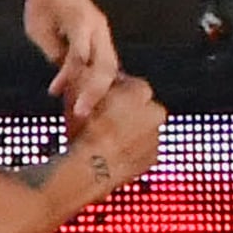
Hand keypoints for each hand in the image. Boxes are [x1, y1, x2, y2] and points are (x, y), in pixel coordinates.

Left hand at [21, 0, 119, 120]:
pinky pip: (107, 62)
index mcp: (80, 21)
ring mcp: (103, 32)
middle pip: (105, 65)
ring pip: (111, 66)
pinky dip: (102, 81)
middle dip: (95, 90)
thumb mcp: (38, 28)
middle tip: (81, 112)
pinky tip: (93, 97)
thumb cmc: (42, 3)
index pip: (79, 55)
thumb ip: (54, 52)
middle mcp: (98, 27)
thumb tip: (64, 80)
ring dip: (101, 89)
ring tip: (87, 109)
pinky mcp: (103, 38)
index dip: (69, 76)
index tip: (55, 91)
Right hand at [72, 72, 165, 191]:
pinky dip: (132, 150)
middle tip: (105, 118)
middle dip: (126, 110)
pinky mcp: (152, 159)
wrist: (89, 170)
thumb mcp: (76, 93)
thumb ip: (82, 73)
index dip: (116, 91)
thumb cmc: (85, 133)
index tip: (105, 97)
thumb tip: (81, 62)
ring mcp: (156, 138)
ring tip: (106, 137)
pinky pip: (143, 150)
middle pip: (141, 106)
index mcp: (140, 93)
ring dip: (130, 130)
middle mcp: (154, 113)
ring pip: (143, 128)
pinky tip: (112, 152)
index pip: (132, 84)